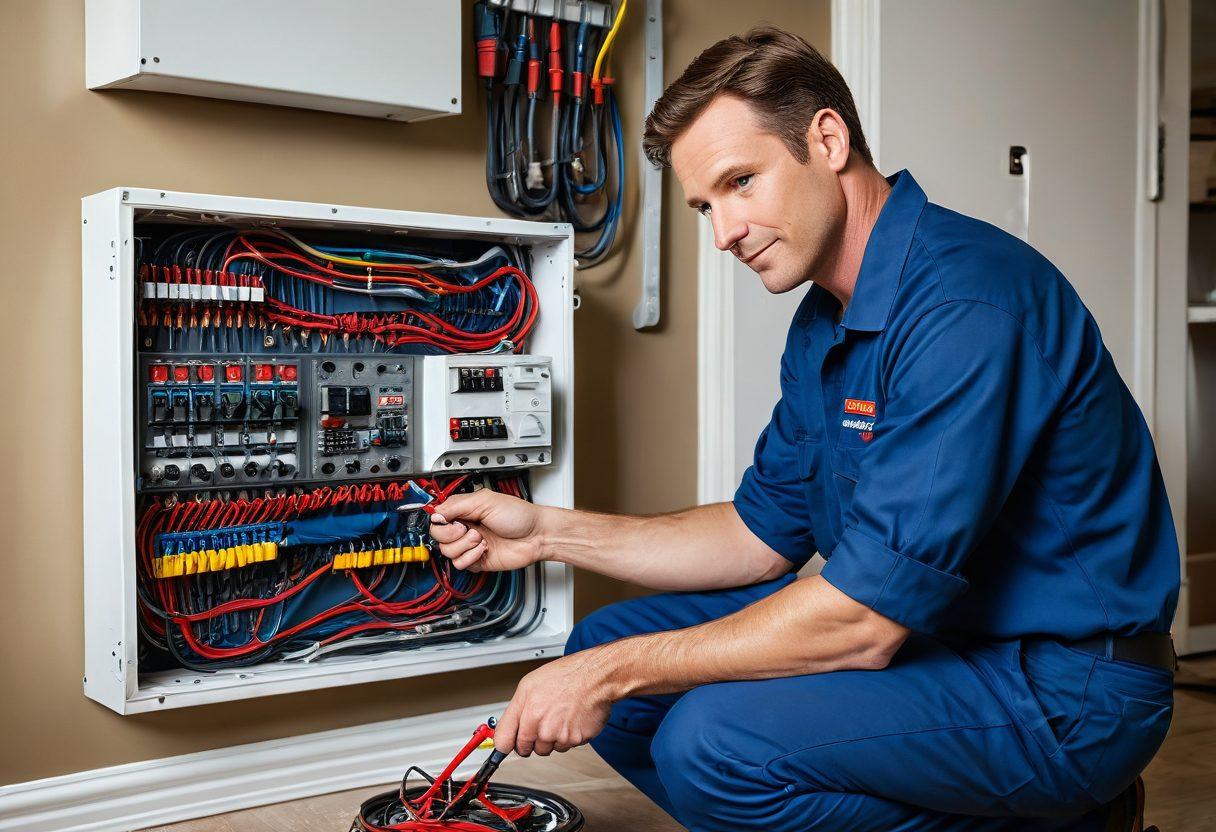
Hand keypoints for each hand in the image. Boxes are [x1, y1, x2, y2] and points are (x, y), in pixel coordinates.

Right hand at [427, 489, 544, 571]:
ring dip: (465, 545)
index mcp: (465, 510)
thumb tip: (435, 514)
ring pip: (447, 551)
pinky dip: (470, 557)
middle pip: (438, 536)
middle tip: (469, 529)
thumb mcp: (485, 500)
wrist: (536, 536)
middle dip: (452, 534)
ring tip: (481, 539)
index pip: (437, 517)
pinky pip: (460, 564)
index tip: (451, 521)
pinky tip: (483, 550)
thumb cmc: (518, 515)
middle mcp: (465, 527)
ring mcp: (470, 545)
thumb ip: (457, 505)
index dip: (440, 521)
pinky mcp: (476, 560)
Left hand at [494, 648, 617, 755]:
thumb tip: (508, 727)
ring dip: (552, 738)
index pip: (504, 742)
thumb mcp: (530, 684)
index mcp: (527, 711)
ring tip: (560, 716)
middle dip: (531, 739)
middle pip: (526, 749)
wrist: (596, 678)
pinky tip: (571, 719)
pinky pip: (566, 746)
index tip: (506, 746)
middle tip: (542, 722)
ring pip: (548, 749)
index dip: (505, 744)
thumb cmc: (567, 676)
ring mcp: (559, 735)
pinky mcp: (575, 741)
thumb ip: (516, 709)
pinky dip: (568, 736)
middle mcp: (542, 726)